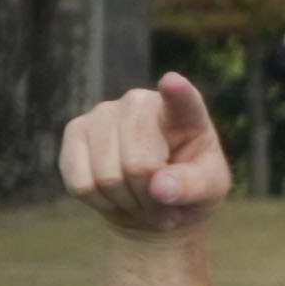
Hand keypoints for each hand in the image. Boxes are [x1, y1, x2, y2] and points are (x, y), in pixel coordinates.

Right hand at [63, 75, 231, 231]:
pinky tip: (114, 195)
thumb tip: (159, 187)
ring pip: (106, 178)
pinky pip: (81, 183)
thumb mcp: (209, 191)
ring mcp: (103, 113)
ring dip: (126, 202)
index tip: (173, 83)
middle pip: (138, 165)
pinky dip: (100, 202)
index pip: (182, 101)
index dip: (177, 93)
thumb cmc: (189, 187)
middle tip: (161, 201)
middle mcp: (140, 103)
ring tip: (141, 198)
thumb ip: (192, 187)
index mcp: (185, 114)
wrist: (155, 198)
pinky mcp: (75, 131)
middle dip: (149, 196)